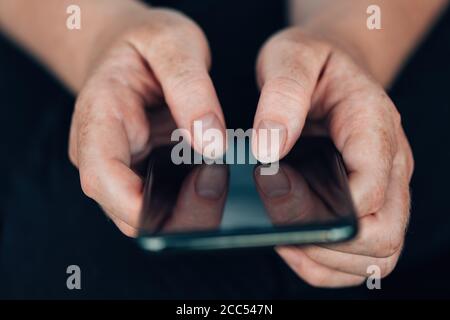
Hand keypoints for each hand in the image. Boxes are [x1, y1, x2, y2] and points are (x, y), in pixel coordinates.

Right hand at [68, 8, 225, 235]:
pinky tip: (209, 178)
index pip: (102, 177)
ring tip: (216, 176)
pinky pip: (160, 203)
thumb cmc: (143, 42)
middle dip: (175, 214)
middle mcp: (100, 154)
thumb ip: (190, 89)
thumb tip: (212, 143)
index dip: (138, 204)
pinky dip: (188, 201)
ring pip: (145, 216)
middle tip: (217, 180)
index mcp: (98, 119)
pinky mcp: (139, 173)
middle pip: (126, 212)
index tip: (192, 193)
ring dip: (185, 212)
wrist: (129, 47)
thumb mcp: (171, 42)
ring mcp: (120, 167)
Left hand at [253, 28, 413, 286]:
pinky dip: (331, 264)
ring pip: (380, 254)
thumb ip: (283, 94)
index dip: (328, 209)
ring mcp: (383, 187)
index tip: (278, 194)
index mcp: (373, 124)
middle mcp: (389, 162)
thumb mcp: (291, 57)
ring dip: (331, 260)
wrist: (331, 66)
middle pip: (384, 233)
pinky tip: (297, 246)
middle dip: (330, 243)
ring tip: (286, 240)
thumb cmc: (313, 62)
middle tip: (281, 226)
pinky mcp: (370, 202)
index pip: (370, 187)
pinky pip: (364, 255)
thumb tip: (270, 149)